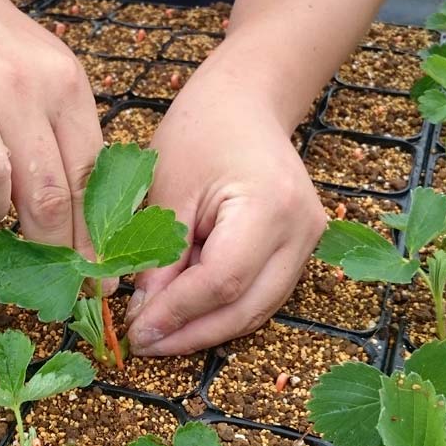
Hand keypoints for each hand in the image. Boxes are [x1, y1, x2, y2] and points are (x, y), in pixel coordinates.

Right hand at [0, 0, 101, 251]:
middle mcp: (19, 86)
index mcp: (64, 90)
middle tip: (44, 276)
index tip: (96, 282)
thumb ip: (68, 150)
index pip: (87, 181)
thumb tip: (91, 240)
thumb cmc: (3, 62)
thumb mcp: (52, 90)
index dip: (91, 240)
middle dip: (48, 247)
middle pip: (45, 191)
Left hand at [125, 71, 325, 355]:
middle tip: (144, 345)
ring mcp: (308, 242)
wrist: (245, 100)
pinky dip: (223, 311)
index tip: (136, 330)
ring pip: (257, 310)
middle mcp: (301, 231)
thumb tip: (144, 316)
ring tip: (159, 337)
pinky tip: (185, 317)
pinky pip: (260, 295)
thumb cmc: (201, 131)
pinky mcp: (300, 249)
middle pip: (247, 307)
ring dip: (207, 329)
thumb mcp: (168, 189)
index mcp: (269, 207)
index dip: (178, 313)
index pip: (222, 281)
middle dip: (192, 333)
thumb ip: (158, 255)